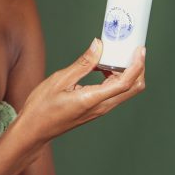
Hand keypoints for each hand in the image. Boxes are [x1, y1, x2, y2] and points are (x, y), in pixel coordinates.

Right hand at [20, 38, 146, 140]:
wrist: (35, 129)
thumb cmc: (43, 107)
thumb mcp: (60, 80)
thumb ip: (83, 63)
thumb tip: (98, 45)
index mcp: (93, 99)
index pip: (126, 82)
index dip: (137, 65)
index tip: (139, 49)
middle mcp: (101, 107)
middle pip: (133, 88)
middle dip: (138, 68)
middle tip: (132, 49)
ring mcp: (100, 109)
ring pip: (125, 91)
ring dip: (127, 72)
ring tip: (115, 55)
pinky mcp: (96, 109)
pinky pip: (114, 93)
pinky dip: (116, 78)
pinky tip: (102, 68)